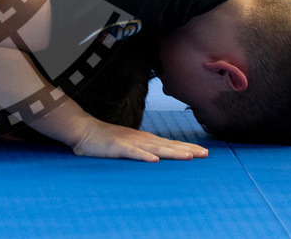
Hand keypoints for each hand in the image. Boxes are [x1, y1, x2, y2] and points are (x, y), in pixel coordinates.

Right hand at [72, 116, 208, 161]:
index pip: (170, 143)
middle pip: (168, 145)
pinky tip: (154, 160)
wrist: (84, 130)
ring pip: (155, 149)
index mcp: (144, 139)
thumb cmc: (106, 140)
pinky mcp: (117, 147)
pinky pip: (132, 153)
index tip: (204, 152)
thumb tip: (157, 157)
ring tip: (188, 156)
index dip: (187, 147)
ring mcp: (129, 142)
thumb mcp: (128, 144)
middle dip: (187, 149)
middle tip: (206, 154)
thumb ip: (142, 150)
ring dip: (172, 152)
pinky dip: (143, 156)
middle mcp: (141, 139)